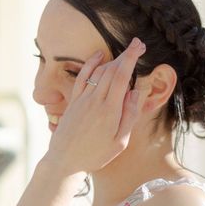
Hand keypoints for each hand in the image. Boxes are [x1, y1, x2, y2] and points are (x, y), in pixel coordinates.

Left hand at [45, 38, 146, 175]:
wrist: (65, 161)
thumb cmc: (95, 155)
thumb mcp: (119, 142)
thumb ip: (129, 116)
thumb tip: (135, 93)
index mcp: (110, 111)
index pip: (122, 77)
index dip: (131, 58)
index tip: (139, 47)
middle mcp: (95, 101)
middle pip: (112, 70)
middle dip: (126, 54)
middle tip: (137, 45)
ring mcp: (83, 99)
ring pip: (99, 72)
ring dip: (112, 59)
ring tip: (124, 55)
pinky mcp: (73, 101)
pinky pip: (83, 77)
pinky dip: (91, 63)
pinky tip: (99, 56)